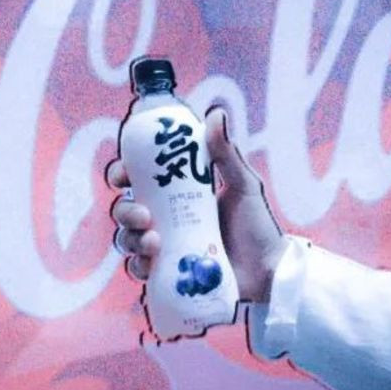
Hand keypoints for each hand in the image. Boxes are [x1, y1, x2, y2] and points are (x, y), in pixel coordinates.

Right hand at [105, 106, 286, 302]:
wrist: (268, 273)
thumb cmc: (257, 227)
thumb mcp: (243, 186)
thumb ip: (226, 154)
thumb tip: (216, 114)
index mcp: (176, 195)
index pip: (138, 180)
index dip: (122, 175)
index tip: (123, 175)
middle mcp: (165, 220)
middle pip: (125, 210)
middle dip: (125, 211)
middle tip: (143, 215)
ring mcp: (164, 249)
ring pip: (127, 239)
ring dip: (131, 239)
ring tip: (154, 243)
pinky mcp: (166, 275)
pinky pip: (139, 270)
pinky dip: (138, 266)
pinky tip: (151, 264)